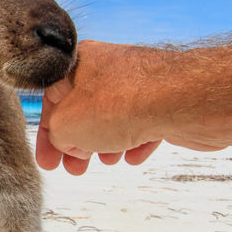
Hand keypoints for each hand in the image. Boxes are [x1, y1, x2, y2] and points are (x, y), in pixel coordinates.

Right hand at [35, 41, 160, 173]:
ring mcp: (139, 81)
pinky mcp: (165, 98)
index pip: (53, 98)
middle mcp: (109, 67)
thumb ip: (58, 136)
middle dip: (77, 143)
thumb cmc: (123, 104)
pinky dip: (136, 141)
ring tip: (106, 162)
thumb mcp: (67, 126)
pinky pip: (144, 122)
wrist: (184, 99)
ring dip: (105, 143)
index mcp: (80, 62)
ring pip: (114, 117)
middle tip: (73, 168)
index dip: (47, 132)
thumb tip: (68, 142)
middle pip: (84, 109)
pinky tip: (133, 157)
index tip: (47, 159)